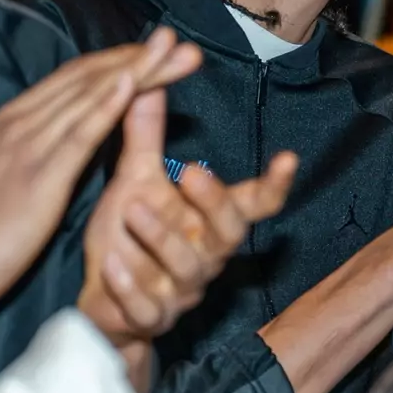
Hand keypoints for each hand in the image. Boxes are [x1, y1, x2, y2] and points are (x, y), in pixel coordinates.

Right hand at [0, 30, 201, 356]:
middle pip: (89, 78)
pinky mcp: (38, 177)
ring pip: (90, 96)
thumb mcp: (11, 175)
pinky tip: (133, 85)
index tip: (158, 49)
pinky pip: (78, 135)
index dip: (119, 60)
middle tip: (180, 39)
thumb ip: (41, 148)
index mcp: (15, 121)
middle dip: (138, 57)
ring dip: (138, 71)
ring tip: (176, 52)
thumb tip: (73, 131)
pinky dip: (107, 105)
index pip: (75, 78)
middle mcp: (20, 122)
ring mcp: (27, 146)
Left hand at [79, 87, 297, 345]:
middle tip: (192, 171)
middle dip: (214, 203)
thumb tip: (152, 74)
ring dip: (162, 238)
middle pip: (229, 234)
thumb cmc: (129, 235)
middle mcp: (206, 256)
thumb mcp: (136, 180)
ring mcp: (182, 291)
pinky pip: (149, 307)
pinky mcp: (151, 317)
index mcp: (209, 221)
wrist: (104, 302)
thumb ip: (146, 134)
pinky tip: (112, 263)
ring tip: (133, 209)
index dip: (274, 185)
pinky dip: (130, 286)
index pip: (254, 205)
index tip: (288, 158)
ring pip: (187, 269)